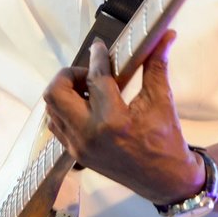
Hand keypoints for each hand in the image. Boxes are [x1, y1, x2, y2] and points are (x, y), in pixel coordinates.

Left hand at [42, 30, 203, 205]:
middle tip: (90, 74)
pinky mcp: (76, 154)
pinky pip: (57, 126)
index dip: (97, 58)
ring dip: (65, 94)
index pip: (95, 79)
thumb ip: (156, 65)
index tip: (99, 47)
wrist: (165, 180)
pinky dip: (65, 111)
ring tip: (89, 91)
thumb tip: (164, 36)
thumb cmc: (166, 141)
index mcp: (112, 122)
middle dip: (69, 75)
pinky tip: (86, 106)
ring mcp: (78, 147)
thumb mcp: (162, 101)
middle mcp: (88, 135)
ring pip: (51, 110)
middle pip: (56, 93)